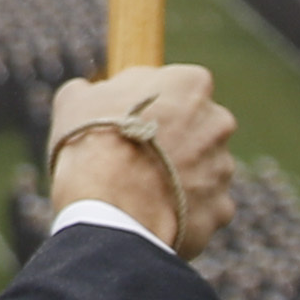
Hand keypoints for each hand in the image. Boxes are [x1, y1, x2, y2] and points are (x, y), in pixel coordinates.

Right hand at [45, 65, 237, 262]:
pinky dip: (185, 212)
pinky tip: (155, 214)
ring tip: (142, 191)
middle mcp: (218, 121)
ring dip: (180, 176)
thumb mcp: (76, 101)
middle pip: (198, 127)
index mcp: (190, 84)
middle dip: (176, 140)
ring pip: (203, 169)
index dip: (155, 104)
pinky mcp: (221, 208)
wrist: (108, 208)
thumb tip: (92, 93)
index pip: (180, 86)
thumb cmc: (92, 145)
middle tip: (137, 157)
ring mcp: (223, 167)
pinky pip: (205, 207)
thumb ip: (95, 90)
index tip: (132, 119)